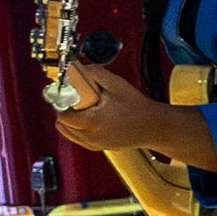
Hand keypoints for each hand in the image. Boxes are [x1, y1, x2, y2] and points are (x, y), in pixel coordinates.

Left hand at [47, 61, 172, 153]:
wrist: (154, 126)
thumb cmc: (138, 107)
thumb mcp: (116, 84)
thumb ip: (94, 73)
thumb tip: (78, 68)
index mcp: (92, 121)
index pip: (63, 117)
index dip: (61, 104)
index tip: (66, 94)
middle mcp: (91, 136)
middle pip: (64, 126)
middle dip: (65, 112)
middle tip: (73, 100)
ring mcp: (96, 144)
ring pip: (70, 135)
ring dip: (70, 122)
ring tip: (80, 110)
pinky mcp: (101, 147)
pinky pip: (81, 140)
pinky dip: (78, 131)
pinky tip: (86, 119)